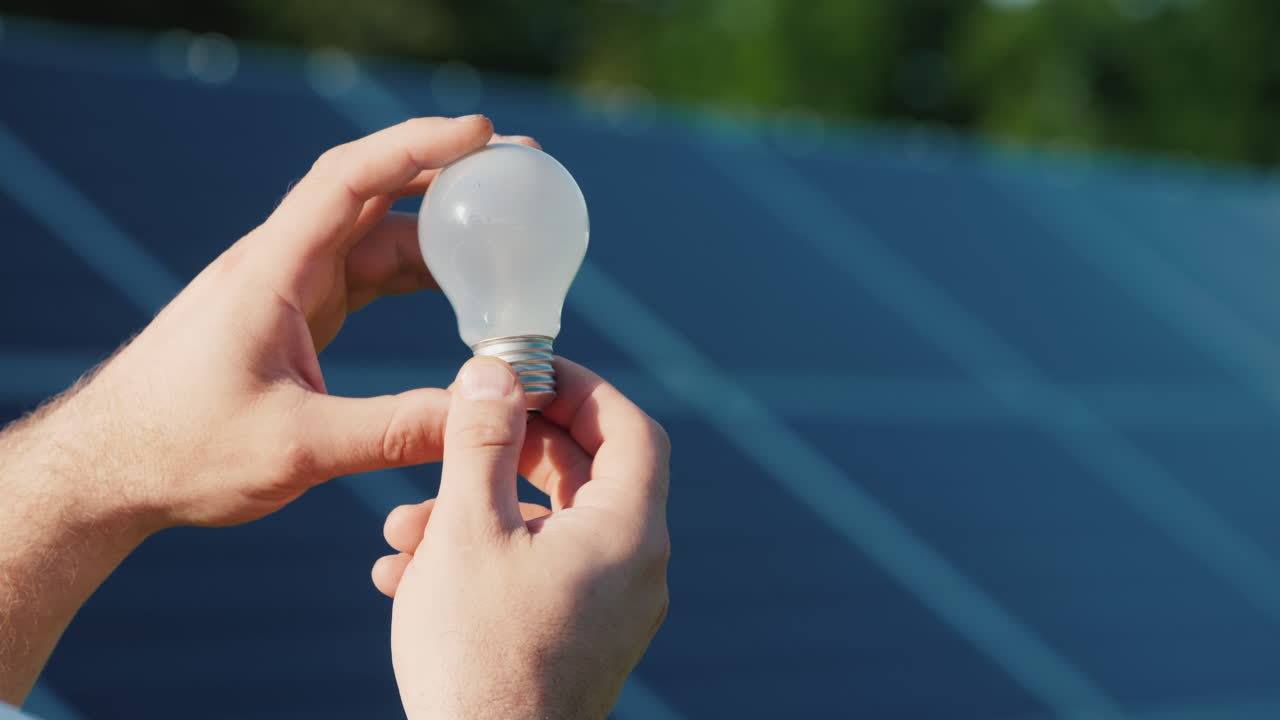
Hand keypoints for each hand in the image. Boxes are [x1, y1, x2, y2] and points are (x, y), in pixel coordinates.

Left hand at [34, 115, 539, 530]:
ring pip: (375, 237)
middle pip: (370, 192)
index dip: (417, 148)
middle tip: (517, 168)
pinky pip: (367, 275)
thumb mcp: (295, 448)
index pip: (349, 180)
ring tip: (505, 231)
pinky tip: (460, 289)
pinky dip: (417, 274)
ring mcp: (287, 287)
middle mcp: (280, 265)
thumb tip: (481, 413)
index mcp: (271, 272)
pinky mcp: (294, 316)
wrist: (112, 470)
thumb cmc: (181, 451)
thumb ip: (391, 430)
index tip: (482, 135)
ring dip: (437, 231)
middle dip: (444, 173)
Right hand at [373, 357, 670, 719]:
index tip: (523, 372)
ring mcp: (609, 610)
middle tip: (458, 434)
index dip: (578, 388)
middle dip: (512, 450)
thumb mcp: (469, 531)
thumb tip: (492, 373)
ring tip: (404, 526)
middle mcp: (633, 570)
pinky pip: (540, 573)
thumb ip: (482, 441)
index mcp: (627, 534)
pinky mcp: (578, 640)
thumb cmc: (478, 657)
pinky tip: (411, 573)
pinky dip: (486, 557)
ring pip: (549, 528)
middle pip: (587, 475)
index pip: (628, 429)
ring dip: (480, 510)